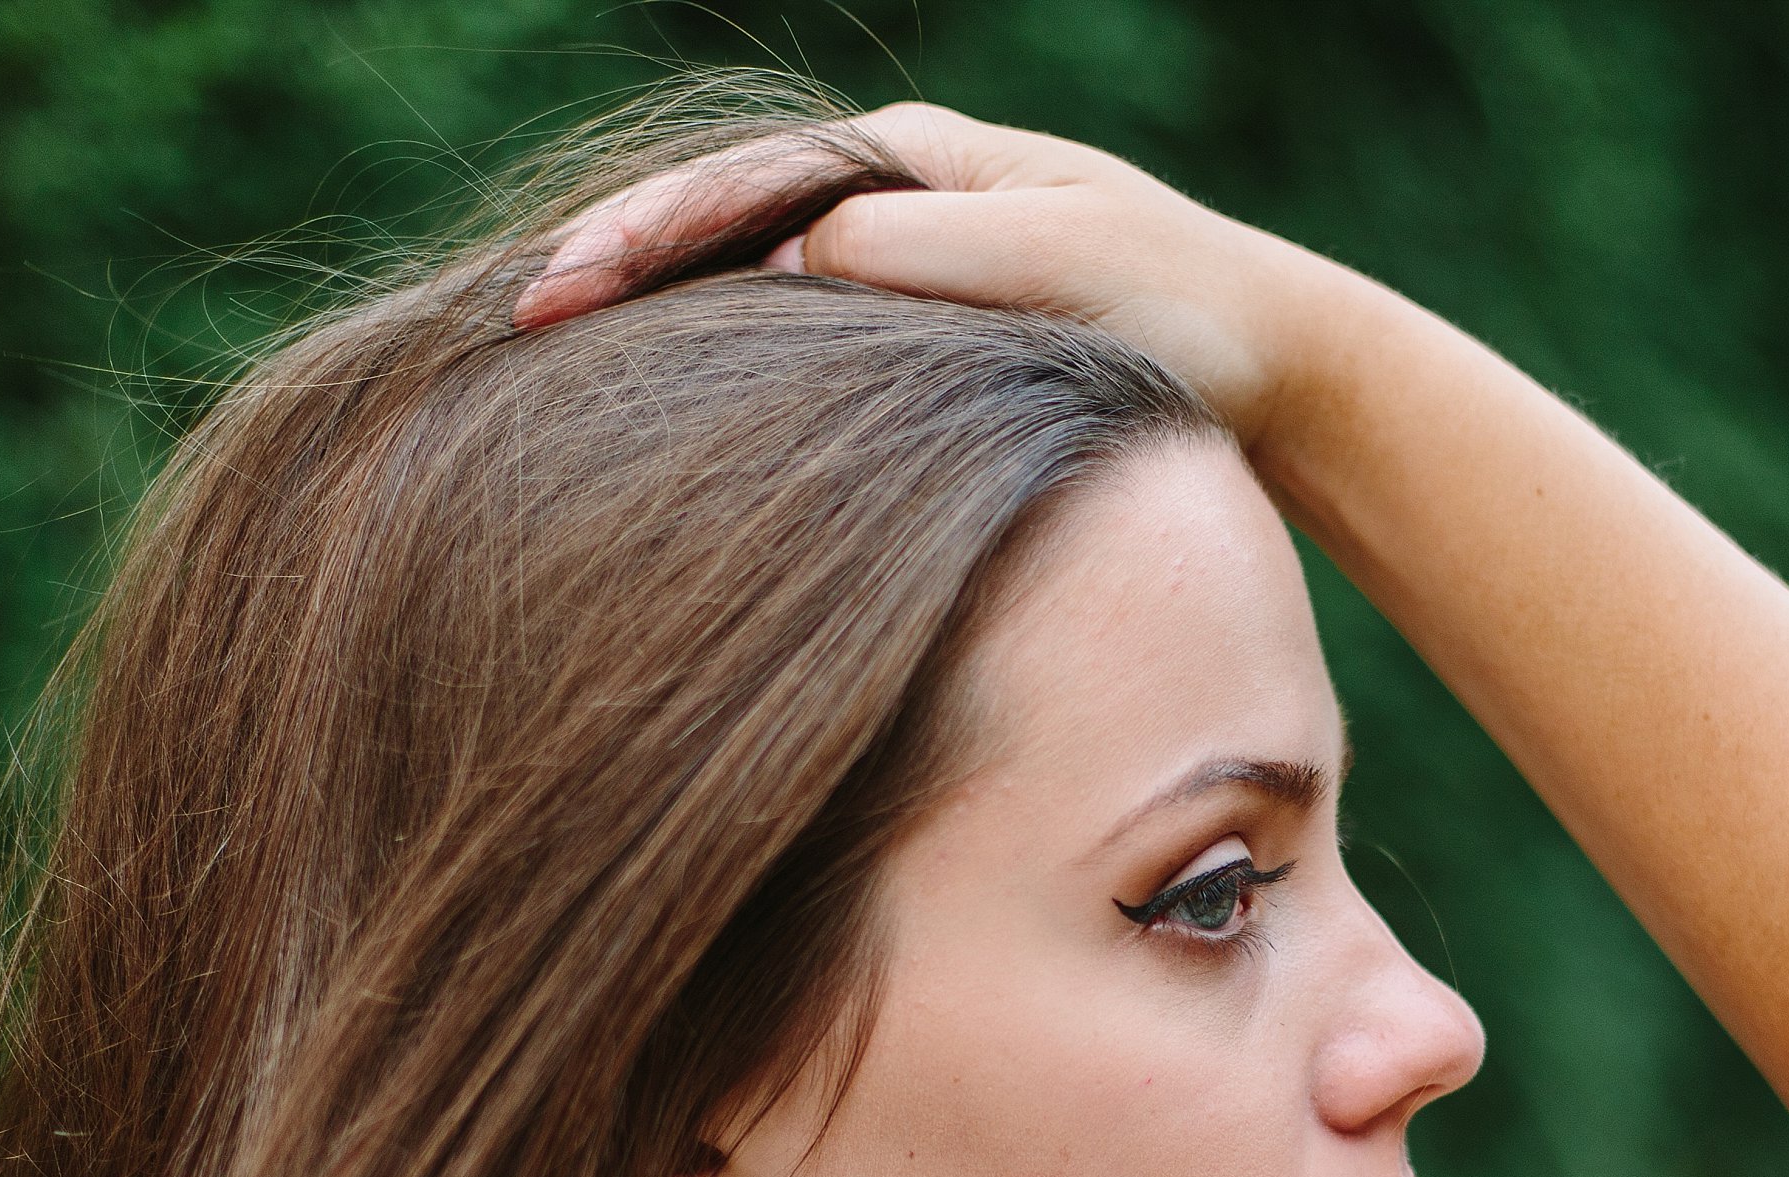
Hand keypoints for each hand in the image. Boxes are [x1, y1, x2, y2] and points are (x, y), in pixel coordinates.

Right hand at [513, 105, 1325, 450]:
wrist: (1276, 367)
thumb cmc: (1177, 312)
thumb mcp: (1047, 270)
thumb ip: (912, 256)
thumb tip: (782, 266)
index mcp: (914, 155)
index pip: (743, 185)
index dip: (644, 237)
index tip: (559, 293)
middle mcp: (894, 193)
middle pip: (720, 219)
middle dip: (616, 266)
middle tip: (512, 326)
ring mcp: (900, 262)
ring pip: (743, 278)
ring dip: (652, 317)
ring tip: (549, 364)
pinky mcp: (916, 339)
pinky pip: (787, 336)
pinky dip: (717, 361)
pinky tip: (658, 408)